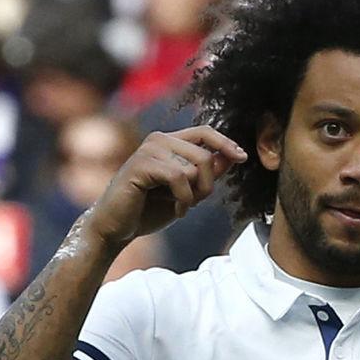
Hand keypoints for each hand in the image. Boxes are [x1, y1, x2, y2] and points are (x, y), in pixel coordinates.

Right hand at [84, 126, 248, 251]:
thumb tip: (231, 156)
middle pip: (206, 154)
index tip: (242, 157)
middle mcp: (159, 140)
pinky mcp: (141, 165)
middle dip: (208, 184)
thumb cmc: (150, 209)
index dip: (225, 143)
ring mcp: (149, 150)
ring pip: (195, 167)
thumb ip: (206, 173)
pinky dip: (184, 199)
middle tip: (196, 202)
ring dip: (195, 194)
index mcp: (169, 143)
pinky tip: (177, 211)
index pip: (204, 132)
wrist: (117, 227)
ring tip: (182, 206)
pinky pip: (180, 177)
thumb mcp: (187, 191)